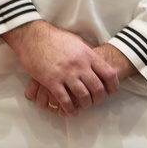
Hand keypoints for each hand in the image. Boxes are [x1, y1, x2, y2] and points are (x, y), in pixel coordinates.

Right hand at [3, 21, 120, 116]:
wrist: (33, 36)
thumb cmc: (55, 38)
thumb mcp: (77, 42)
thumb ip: (88, 53)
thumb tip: (98, 60)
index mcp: (88, 55)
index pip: (108, 74)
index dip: (113, 86)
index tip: (111, 92)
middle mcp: (79, 65)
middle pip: (97, 88)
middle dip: (99, 98)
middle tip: (97, 101)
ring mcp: (66, 74)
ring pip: (83, 96)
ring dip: (85, 104)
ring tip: (84, 106)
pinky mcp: (51, 81)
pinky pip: (65, 100)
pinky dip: (70, 109)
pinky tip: (71, 111)